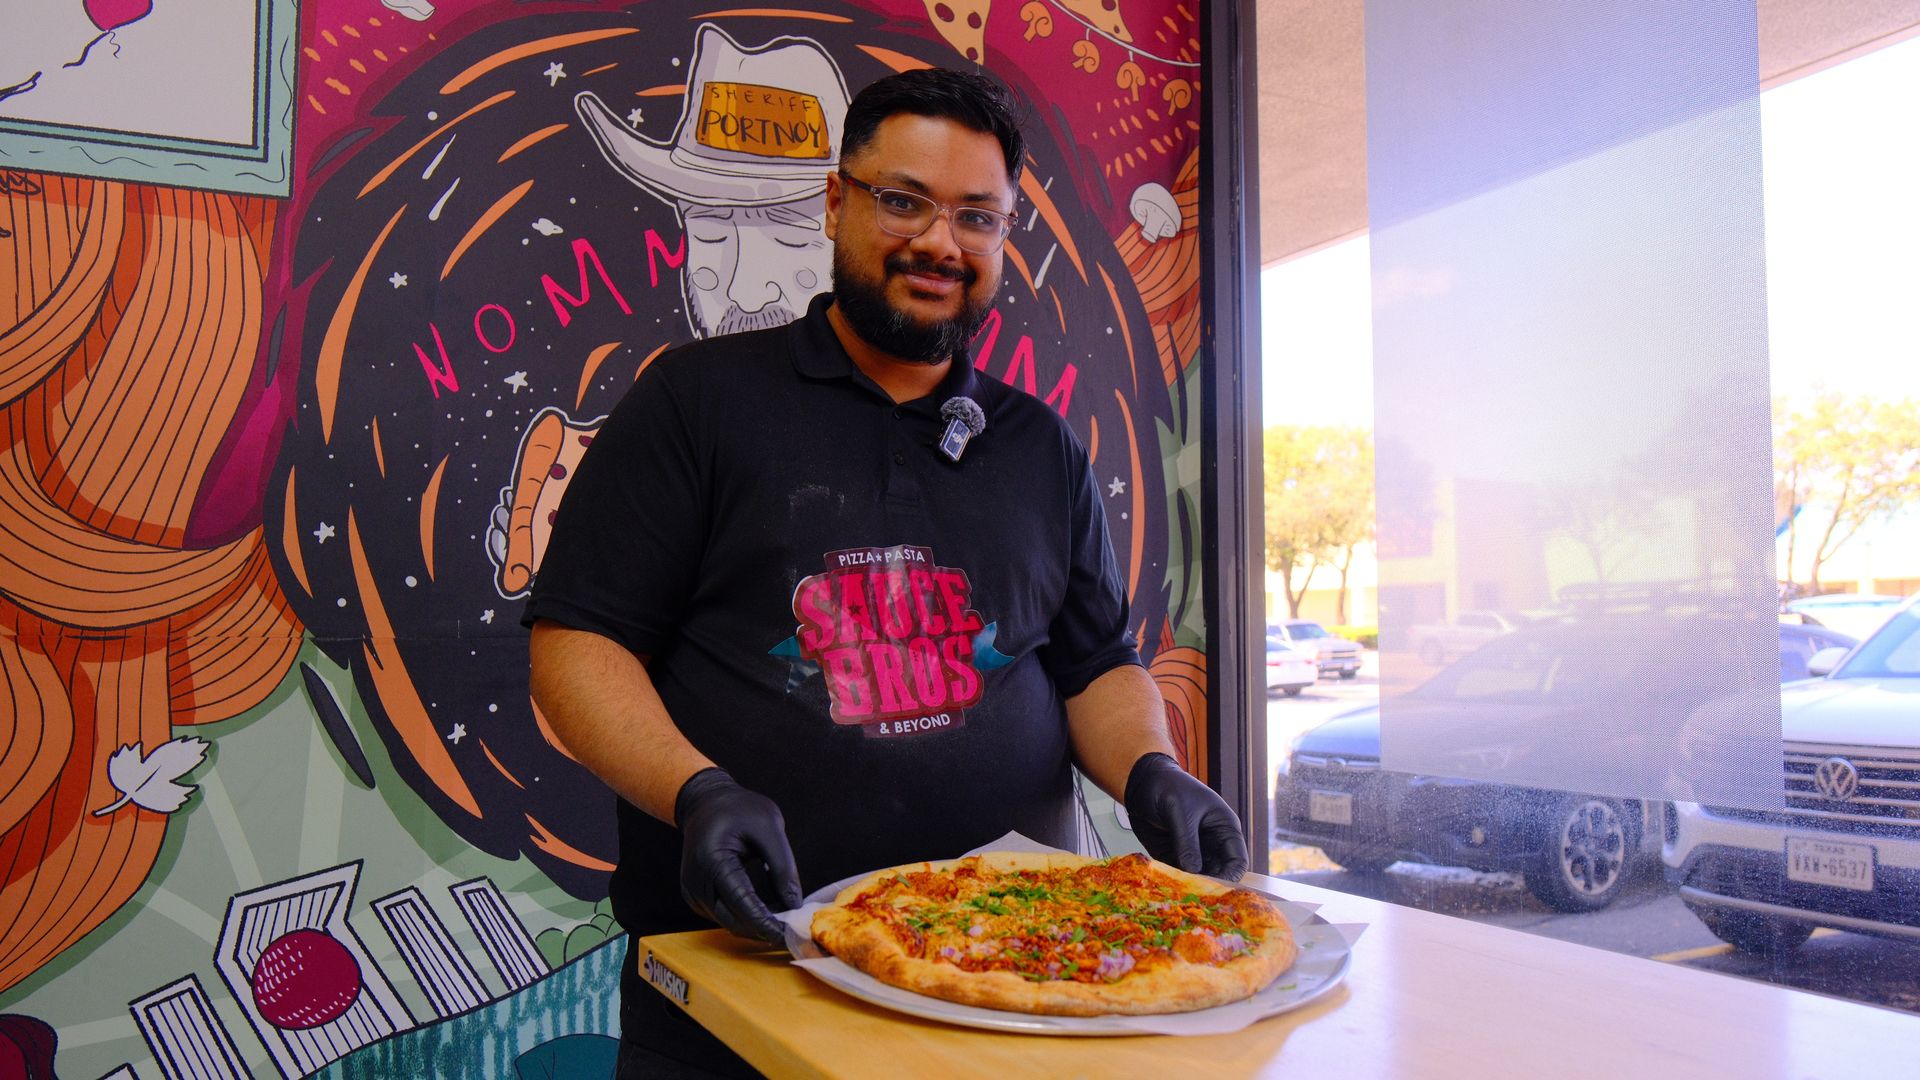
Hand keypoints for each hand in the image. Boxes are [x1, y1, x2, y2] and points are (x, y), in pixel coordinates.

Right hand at [675, 768, 803, 944]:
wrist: (706, 803)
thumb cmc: (739, 809)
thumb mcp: (769, 826)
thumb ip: (782, 866)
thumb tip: (794, 904)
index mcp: (712, 860)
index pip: (741, 902)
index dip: (765, 922)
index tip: (788, 935)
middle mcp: (696, 880)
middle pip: (732, 919)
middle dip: (762, 929)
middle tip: (792, 930)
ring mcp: (691, 890)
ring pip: (726, 922)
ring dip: (754, 924)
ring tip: (782, 916)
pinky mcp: (694, 896)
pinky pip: (721, 915)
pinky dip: (743, 917)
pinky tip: (764, 909)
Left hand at [1123, 752, 1248, 879]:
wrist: (1141, 782)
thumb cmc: (1168, 787)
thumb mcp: (1180, 812)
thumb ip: (1187, 842)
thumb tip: (1193, 871)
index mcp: (1224, 828)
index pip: (1237, 860)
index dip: (1231, 876)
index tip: (1216, 887)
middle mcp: (1212, 844)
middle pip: (1219, 873)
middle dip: (1208, 885)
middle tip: (1194, 893)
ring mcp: (1193, 851)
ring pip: (1198, 877)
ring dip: (1190, 884)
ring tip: (1178, 889)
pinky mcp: (1174, 856)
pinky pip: (1178, 874)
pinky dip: (1174, 880)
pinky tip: (1166, 882)